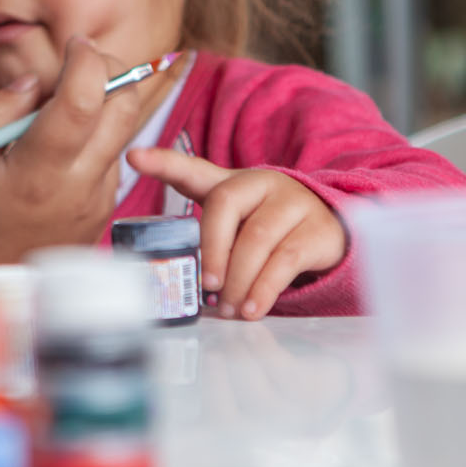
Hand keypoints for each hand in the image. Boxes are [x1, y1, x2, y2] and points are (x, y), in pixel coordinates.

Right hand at [0, 39, 181, 266]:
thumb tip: (33, 82)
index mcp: (40, 174)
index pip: (85, 101)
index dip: (87, 59)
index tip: (72, 44)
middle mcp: (81, 184)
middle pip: (125, 106)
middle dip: (109, 70)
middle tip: (73, 63)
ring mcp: (100, 196)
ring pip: (124, 127)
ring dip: (103, 100)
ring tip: (57, 108)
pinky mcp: (106, 203)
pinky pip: (112, 151)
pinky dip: (96, 130)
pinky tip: (59, 141)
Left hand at [124, 150, 346, 320]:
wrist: (331, 233)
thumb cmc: (270, 233)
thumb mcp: (238, 228)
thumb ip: (207, 243)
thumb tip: (176, 282)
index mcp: (231, 184)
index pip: (192, 169)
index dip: (162, 163)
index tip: (134, 157)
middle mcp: (260, 183)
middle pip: (226, 204)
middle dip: (212, 248)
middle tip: (206, 285)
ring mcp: (292, 202)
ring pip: (256, 238)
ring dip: (237, 280)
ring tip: (228, 309)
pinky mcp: (316, 229)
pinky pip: (286, 260)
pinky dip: (264, 289)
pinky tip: (252, 309)